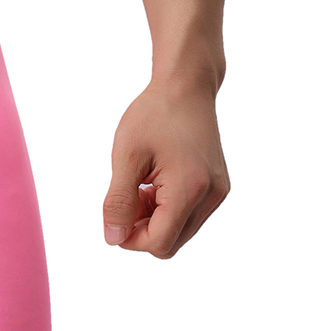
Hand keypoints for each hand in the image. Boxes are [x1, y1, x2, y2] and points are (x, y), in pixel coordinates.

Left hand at [103, 77, 229, 257]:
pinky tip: (154, 182)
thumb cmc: (153, 116)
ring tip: (140, 185)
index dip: (129, 238)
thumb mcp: (126, 158)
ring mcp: (218, 192)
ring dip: (153, 219)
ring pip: (179, 232)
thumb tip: (112, 238)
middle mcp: (211, 196)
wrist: (185, 87)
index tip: (113, 213)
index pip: (159, 243)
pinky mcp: (218, 187)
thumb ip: (118, 202)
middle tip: (126, 194)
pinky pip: (189, 216)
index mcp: (190, 189)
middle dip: (141, 228)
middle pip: (170, 243)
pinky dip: (167, 209)